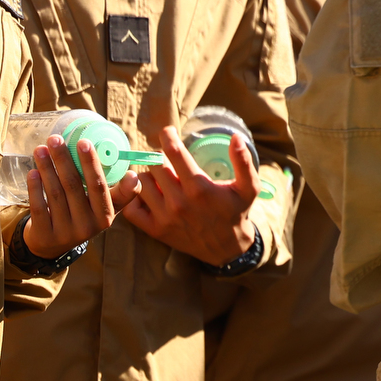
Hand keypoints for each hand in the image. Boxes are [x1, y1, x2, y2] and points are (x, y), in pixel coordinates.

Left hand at [22, 135, 126, 258]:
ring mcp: (66, 232)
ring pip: (56, 194)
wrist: (53, 245)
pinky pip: (39, 207)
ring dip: (47, 169)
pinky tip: (33, 172)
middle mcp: (88, 226)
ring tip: (41, 149)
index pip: (99, 186)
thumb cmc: (83, 215)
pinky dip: (35, 188)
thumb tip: (133, 175)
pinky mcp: (45, 235)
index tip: (85, 142)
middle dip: (64, 159)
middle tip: (55, 138)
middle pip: (74, 186)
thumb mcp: (103, 207)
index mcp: (106, 216)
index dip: (92, 164)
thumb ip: (117, 191)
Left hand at [120, 125, 261, 266]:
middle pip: (154, 164)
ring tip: (161, 178)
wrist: (227, 248)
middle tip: (168, 160)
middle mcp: (179, 202)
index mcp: (199, 187)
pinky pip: (131, 207)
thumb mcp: (249, 187)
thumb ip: (243, 161)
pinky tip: (149, 194)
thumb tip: (236, 136)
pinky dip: (135, 198)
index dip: (167, 136)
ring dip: (149, 176)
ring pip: (141, 182)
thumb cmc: (236, 212)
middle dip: (159, 157)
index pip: (173, 152)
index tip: (167, 132)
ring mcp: (165, 217)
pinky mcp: (155, 230)